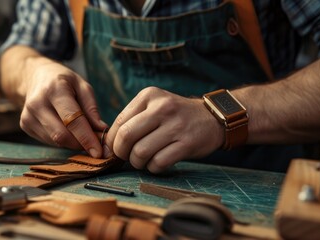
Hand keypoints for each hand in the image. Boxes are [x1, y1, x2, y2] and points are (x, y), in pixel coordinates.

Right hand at [19, 58, 106, 157]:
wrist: (35, 76)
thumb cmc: (63, 81)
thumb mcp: (82, 85)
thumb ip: (92, 108)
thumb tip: (101, 130)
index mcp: (55, 89)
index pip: (72, 121)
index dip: (86, 138)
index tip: (98, 152)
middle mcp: (37, 103)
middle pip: (61, 135)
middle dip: (81, 144)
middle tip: (95, 145)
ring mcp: (28, 116)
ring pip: (55, 141)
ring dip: (72, 142)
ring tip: (81, 133)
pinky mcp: (24, 125)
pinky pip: (48, 141)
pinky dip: (62, 140)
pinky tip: (66, 129)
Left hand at [104, 87, 223, 172]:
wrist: (211, 118)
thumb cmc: (175, 116)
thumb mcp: (154, 106)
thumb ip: (132, 120)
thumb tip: (108, 145)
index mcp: (149, 96)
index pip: (119, 122)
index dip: (112, 141)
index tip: (113, 151)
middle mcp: (162, 107)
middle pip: (126, 137)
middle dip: (121, 153)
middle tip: (126, 157)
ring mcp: (176, 125)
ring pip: (140, 152)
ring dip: (137, 163)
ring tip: (143, 161)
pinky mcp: (187, 143)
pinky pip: (158, 162)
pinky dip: (153, 168)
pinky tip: (157, 163)